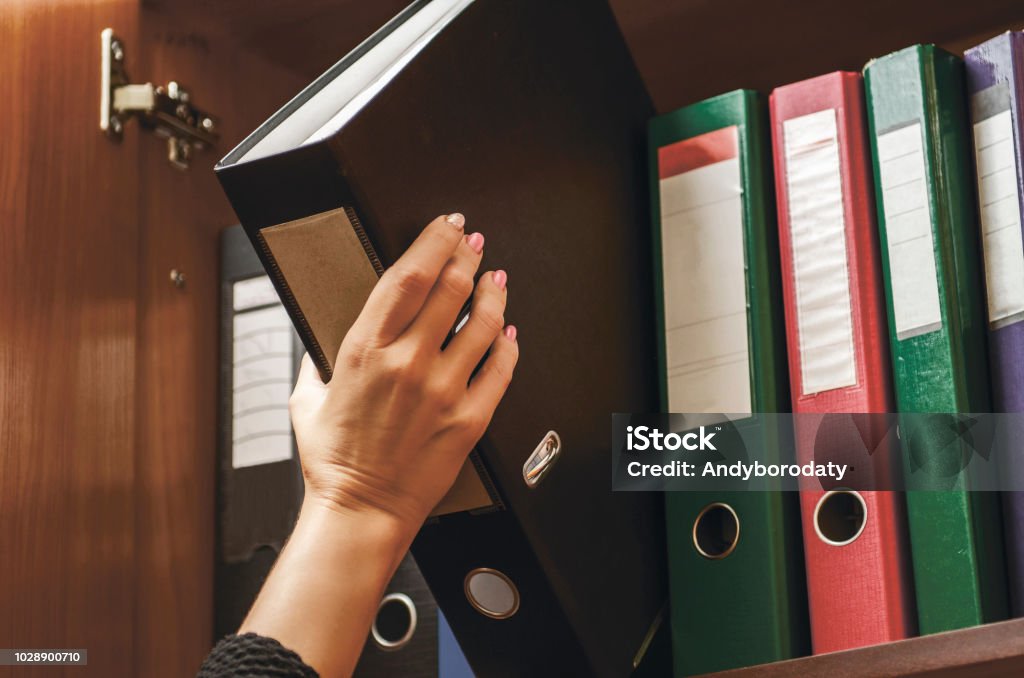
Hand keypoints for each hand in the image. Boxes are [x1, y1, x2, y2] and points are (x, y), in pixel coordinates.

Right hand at [289, 213, 518, 533]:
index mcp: (365, 350)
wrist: (360, 511)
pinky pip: (500, 368)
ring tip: (496, 280)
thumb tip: (320, 342)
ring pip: (483, 322)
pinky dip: (508, 343)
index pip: (408, 274)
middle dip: (468, 255)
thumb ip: (315, 361)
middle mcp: (407, 363)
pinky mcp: (469, 419)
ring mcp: (443, 390)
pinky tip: (507, 331)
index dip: (433, 241)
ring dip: (494, 292)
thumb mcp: (306, 399)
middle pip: (452, 288)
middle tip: (475, 242)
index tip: (446, 226)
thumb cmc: (334, 460)